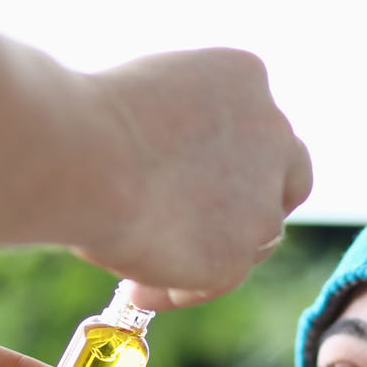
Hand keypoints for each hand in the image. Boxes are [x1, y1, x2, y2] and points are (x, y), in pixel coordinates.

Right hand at [72, 47, 312, 309]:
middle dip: (254, 205)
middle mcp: (270, 133)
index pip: (258, 126)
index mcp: (244, 77)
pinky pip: (216, 281)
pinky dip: (180, 289)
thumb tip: (166, 175)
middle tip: (208, 229)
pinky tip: (138, 290)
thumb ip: (178, 130)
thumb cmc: (84, 120)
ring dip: (213, 253)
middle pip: (284, 179)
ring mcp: (261, 198)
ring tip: (147, 268)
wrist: (81, 154)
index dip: (236, 158)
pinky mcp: (237, 254)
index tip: (200, 179)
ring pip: (254, 237)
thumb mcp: (146, 101)